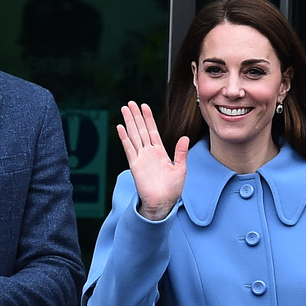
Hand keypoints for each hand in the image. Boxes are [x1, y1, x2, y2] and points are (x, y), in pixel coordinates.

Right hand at [117, 101, 188, 220]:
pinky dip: (124, 137)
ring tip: (124, 109)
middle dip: (136, 116)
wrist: (163, 203)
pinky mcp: (135, 165)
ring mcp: (141, 157)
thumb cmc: (172, 189)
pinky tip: (120, 127)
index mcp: (160, 152)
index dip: (148, 118)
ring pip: (133, 135)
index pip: (152, 131)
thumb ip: (180, 152)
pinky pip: (129, 148)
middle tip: (130, 103)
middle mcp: (149, 152)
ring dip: (129, 122)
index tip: (144, 106)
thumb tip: (185, 137)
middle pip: (140, 129)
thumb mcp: (180, 168)